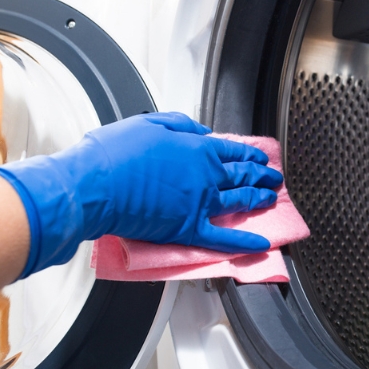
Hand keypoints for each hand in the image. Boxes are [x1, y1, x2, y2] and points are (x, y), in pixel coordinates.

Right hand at [0, 112, 282, 278]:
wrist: (95, 185)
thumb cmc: (115, 153)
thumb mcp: (150, 122)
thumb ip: (182, 125)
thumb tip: (202, 131)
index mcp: (197, 149)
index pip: (232, 151)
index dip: (249, 154)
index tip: (259, 158)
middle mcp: (206, 176)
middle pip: (242, 175)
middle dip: (261, 175)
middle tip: (274, 177)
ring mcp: (200, 204)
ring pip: (239, 202)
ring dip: (259, 200)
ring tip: (271, 199)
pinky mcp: (188, 229)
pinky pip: (223, 239)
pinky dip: (244, 243)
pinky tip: (261, 245)